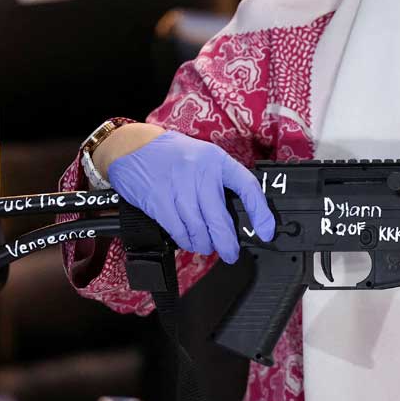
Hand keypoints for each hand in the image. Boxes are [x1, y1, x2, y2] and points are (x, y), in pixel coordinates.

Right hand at [107, 130, 274, 263]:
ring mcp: (178, 186)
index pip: (247, 186)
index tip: (267, 231)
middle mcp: (199, 172)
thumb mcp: (203, 157)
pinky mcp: (158, 200)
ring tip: (207, 246)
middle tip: (231, 253)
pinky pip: (178, 229)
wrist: (132, 147)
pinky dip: (186, 240)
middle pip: (220, 217)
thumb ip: (220, 181)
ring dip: (205, 243)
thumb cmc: (172, 155)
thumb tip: (241, 214)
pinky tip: (189, 241)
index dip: (261, 212)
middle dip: (227, 242)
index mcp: (217, 160)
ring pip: (198, 227)